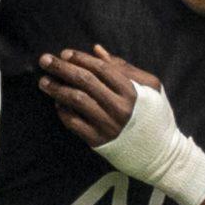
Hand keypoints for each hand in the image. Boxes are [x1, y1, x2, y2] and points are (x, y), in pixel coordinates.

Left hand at [36, 46, 159, 148]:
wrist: (160, 153)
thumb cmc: (155, 115)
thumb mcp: (150, 87)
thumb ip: (124, 67)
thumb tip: (97, 50)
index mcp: (132, 91)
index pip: (101, 69)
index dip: (81, 59)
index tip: (64, 53)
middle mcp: (119, 108)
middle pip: (85, 81)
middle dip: (62, 68)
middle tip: (45, 60)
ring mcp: (107, 125)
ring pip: (76, 101)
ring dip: (57, 89)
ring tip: (44, 81)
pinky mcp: (99, 141)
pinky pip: (74, 123)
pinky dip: (63, 111)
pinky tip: (57, 103)